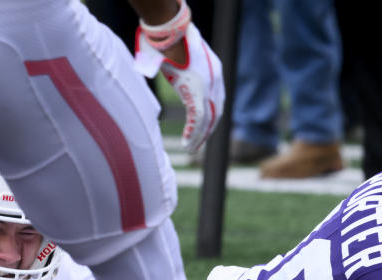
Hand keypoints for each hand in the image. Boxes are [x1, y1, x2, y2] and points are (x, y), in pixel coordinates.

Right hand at [137, 21, 224, 152]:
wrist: (169, 29)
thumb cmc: (168, 37)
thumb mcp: (180, 52)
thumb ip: (178, 64)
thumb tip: (164, 66)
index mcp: (214, 69)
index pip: (217, 100)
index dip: (211, 116)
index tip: (204, 129)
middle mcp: (215, 79)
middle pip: (216, 112)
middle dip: (208, 130)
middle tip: (198, 145)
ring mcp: (207, 85)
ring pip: (208, 119)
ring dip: (200, 136)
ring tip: (191, 149)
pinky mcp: (196, 91)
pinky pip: (197, 117)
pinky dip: (193, 132)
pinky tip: (188, 144)